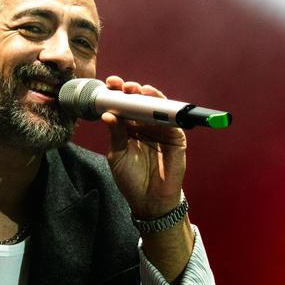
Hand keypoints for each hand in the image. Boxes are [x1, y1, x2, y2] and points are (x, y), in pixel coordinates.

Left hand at [102, 78, 193, 282]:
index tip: (109, 84)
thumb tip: (108, 114)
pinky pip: (172, 120)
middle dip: (131, 91)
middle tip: (121, 85)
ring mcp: (162, 130)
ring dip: (147, 96)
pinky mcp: (176, 137)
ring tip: (136, 89)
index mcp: (129, 128)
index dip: (117, 94)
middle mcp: (146, 125)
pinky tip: (154, 102)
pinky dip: (164, 109)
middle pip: (140, 102)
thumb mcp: (117, 155)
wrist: (149, 200)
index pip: (124, 106)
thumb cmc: (131, 179)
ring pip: (156, 107)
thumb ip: (116, 134)